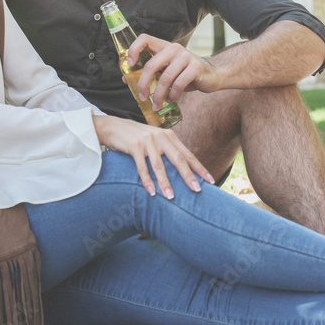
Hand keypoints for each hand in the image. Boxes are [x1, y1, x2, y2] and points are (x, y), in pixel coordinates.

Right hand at [92, 115, 214, 197]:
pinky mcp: (134, 146)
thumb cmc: (137, 137)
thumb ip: (168, 150)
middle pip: (177, 159)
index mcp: (169, 136)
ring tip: (172, 197)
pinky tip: (152, 192)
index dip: (199, 168)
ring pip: (159, 166)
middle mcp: (160, 137)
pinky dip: (147, 181)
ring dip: (165, 183)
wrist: (113, 126)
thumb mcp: (155, 140)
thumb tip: (183, 170)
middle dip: (188, 176)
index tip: (211, 181)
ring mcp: (147, 141)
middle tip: (197, 190)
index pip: (187, 155)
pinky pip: (142, 167)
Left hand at [128, 34, 220, 110]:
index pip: (144, 39)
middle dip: (144, 83)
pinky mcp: (195, 67)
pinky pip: (178, 84)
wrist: (212, 75)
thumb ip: (150, 72)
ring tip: (157, 104)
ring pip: (165, 78)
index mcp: (164, 46)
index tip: (130, 65)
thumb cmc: (185, 73)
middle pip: (151, 65)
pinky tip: (170, 100)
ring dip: (159, 95)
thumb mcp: (166, 70)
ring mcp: (186, 57)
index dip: (134, 49)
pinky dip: (172, 95)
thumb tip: (126, 79)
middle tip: (142, 96)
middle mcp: (174, 48)